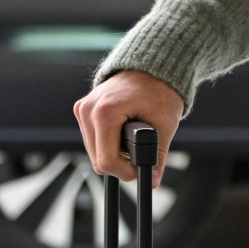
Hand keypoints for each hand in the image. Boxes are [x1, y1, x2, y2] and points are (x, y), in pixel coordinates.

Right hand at [73, 70, 184, 186]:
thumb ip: (158, 155)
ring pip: (93, 151)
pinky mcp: (83, 108)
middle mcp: (88, 109)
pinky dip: (106, 142)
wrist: (152, 66)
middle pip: (97, 158)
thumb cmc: (161, 90)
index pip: (106, 160)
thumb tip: (153, 181)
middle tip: (140, 161)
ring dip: (112, 154)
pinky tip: (122, 134)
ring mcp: (83, 108)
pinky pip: (92, 138)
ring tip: (133, 142)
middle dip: (120, 164)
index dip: (125, 172)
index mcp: (106, 111)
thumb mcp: (165, 123)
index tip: (141, 172)